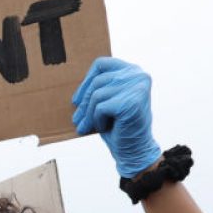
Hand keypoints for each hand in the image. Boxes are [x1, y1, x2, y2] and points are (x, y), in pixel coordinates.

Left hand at [71, 58, 161, 177]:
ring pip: (97, 95)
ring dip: (88, 114)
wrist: (134, 149)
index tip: (76, 99)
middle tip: (76, 119)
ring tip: (87, 126)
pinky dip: (97, 120)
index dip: (86, 80)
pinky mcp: (130, 103)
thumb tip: (73, 86)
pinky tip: (102, 128)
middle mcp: (139, 76)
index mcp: (133, 71)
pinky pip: (100, 108)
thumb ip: (100, 86)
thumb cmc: (119, 125)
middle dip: (83, 103)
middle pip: (98, 81)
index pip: (102, 63)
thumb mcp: (109, 99)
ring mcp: (137, 88)